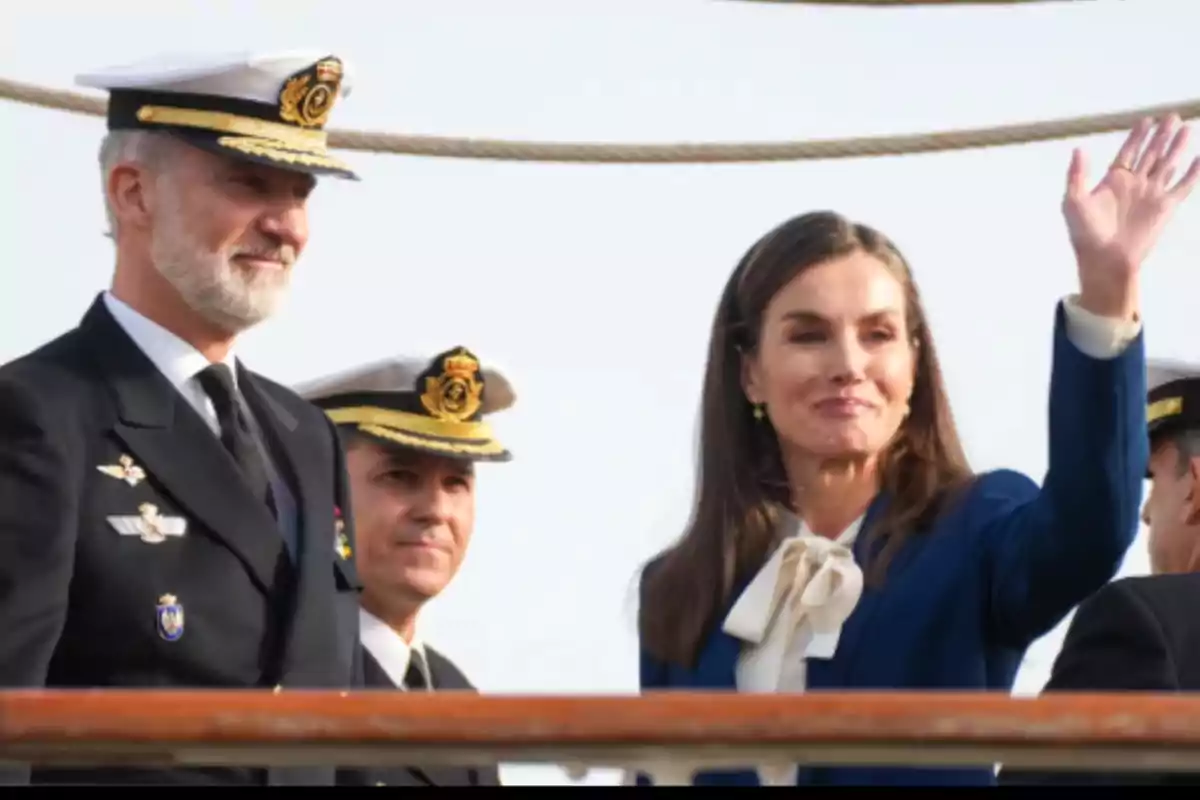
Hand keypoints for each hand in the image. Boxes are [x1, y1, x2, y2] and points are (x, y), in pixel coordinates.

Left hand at [1062, 114, 1199, 318]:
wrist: (1105, 258)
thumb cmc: (1085, 233)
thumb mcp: (1073, 201)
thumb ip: (1077, 174)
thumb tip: (1079, 148)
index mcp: (1113, 180)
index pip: (1129, 152)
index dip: (1138, 136)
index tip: (1146, 120)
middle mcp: (1135, 184)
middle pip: (1151, 153)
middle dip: (1161, 135)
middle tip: (1172, 117)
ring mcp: (1151, 194)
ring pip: (1169, 163)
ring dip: (1177, 147)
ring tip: (1187, 127)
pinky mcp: (1165, 206)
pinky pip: (1183, 185)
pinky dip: (1194, 171)